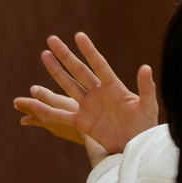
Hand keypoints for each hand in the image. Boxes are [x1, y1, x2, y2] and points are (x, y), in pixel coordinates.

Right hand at [14, 32, 158, 153]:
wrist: (137, 146)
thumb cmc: (146, 126)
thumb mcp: (149, 106)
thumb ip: (147, 88)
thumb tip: (146, 67)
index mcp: (114, 87)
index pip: (99, 65)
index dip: (89, 51)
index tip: (78, 36)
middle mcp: (99, 94)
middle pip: (79, 71)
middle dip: (66, 55)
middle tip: (52, 39)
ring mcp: (89, 107)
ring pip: (68, 86)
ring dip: (56, 71)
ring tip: (44, 55)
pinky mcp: (82, 122)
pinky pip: (61, 115)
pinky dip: (46, 108)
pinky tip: (32, 100)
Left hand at [14, 85, 83, 143]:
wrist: (91, 139)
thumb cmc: (79, 117)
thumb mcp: (63, 103)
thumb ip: (47, 96)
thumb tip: (31, 89)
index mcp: (45, 114)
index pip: (30, 107)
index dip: (23, 102)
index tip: (15, 101)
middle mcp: (48, 123)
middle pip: (33, 115)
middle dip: (25, 110)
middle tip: (16, 106)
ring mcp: (56, 130)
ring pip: (41, 123)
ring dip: (32, 120)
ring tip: (23, 121)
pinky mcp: (65, 134)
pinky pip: (52, 128)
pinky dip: (46, 125)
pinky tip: (50, 127)